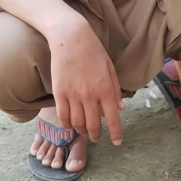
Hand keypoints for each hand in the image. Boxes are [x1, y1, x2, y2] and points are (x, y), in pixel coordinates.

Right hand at [47, 16, 123, 144]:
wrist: (71, 38)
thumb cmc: (94, 51)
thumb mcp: (110, 68)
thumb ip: (116, 90)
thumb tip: (121, 108)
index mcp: (106, 88)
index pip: (113, 118)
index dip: (116, 133)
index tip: (117, 142)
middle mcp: (90, 95)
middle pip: (93, 125)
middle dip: (96, 135)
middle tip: (97, 137)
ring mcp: (73, 95)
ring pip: (77, 123)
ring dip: (82, 131)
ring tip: (84, 131)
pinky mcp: (59, 93)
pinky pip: (63, 116)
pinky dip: (67, 125)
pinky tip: (70, 125)